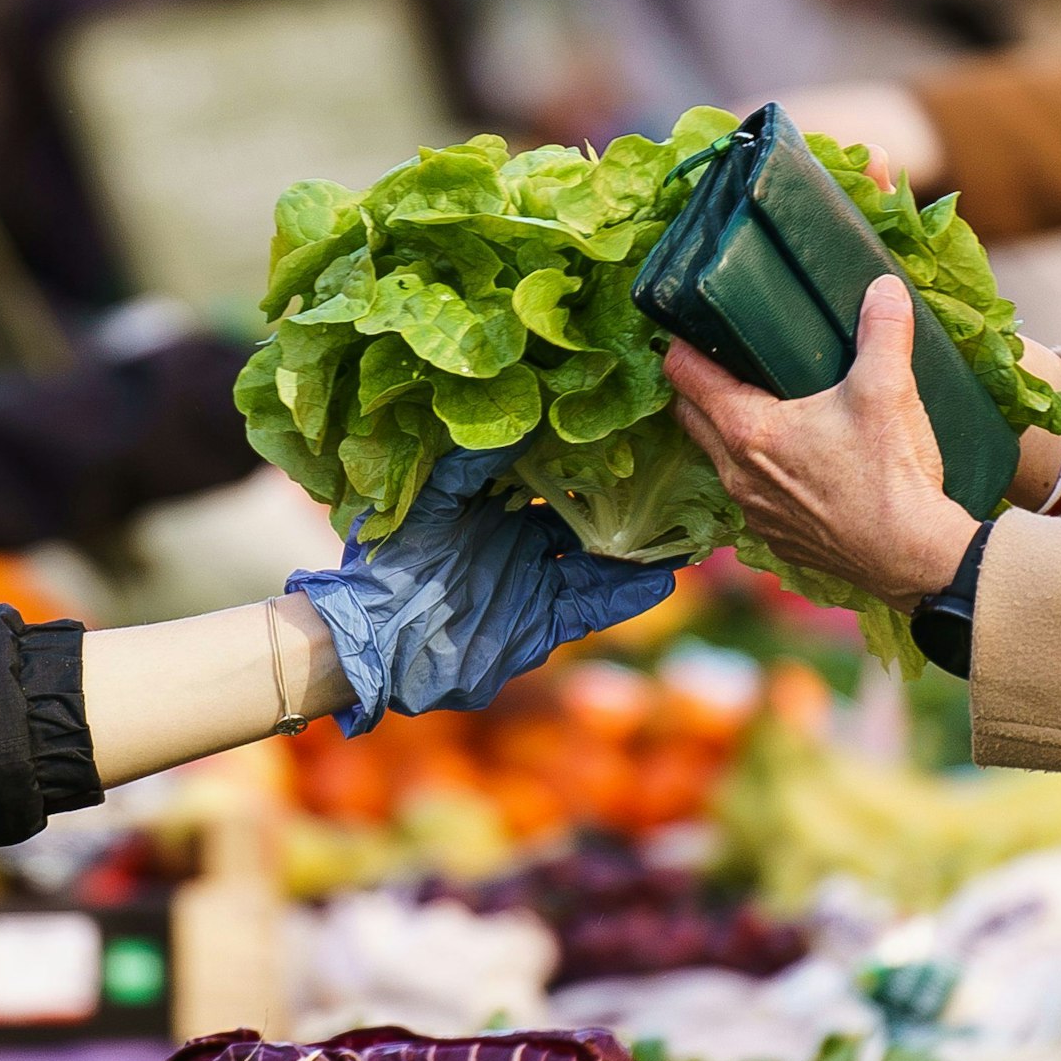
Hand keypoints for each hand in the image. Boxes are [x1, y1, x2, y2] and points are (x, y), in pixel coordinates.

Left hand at [289, 447, 675, 733]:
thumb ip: (469, 464)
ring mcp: (534, 584)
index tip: (626, 435)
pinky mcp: (541, 625)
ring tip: (684, 529)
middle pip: (586, 517)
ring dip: (637, 550)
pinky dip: (625, 595)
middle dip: (625, 503)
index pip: (553, 477)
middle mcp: (521, 542)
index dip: (587, 459)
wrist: (375, 641)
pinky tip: (660, 579)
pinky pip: (592, 607)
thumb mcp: (428, 503)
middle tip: (673, 477)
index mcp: (495, 507)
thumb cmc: (389, 563)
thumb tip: (517, 418)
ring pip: (599, 563)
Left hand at [665, 274, 982, 612]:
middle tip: (728, 361)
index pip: (684, 376)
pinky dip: (759, 476)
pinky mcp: (778, 539)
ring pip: (719, 460)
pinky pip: (751, 498)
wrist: (912, 557)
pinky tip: (793, 464)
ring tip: (765, 409)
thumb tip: (882, 288)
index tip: (695, 328)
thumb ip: (883, 330)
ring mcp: (754, 512)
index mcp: (747, 429)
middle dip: (699, 387)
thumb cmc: (891, 476)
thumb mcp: (888, 389)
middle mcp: (736, 474)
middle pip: (690, 417)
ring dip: (729, 433)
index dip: (683, 345)